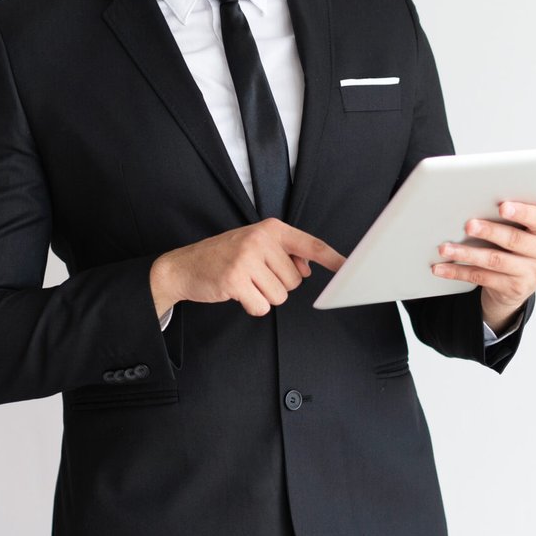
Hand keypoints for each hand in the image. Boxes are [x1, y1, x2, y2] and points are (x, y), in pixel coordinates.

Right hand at [151, 218, 345, 317]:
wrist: (185, 266)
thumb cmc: (225, 256)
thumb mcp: (256, 244)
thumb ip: (284, 253)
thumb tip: (307, 269)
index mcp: (271, 228)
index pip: (311, 244)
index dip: (332, 259)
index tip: (349, 268)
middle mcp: (261, 239)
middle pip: (296, 281)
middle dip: (278, 285)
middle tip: (255, 275)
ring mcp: (247, 258)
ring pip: (280, 296)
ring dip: (264, 296)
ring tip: (245, 282)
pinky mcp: (235, 279)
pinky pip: (262, 306)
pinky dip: (252, 306)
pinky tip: (238, 293)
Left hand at [431, 191, 535, 330]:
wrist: (520, 283)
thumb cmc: (522, 245)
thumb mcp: (531, 226)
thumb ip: (534, 207)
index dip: (522, 212)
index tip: (502, 206)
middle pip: (514, 240)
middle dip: (489, 231)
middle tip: (468, 225)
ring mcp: (531, 274)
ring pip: (494, 260)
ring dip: (467, 253)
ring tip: (446, 247)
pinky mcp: (513, 289)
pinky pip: (482, 278)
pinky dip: (459, 271)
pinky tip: (442, 267)